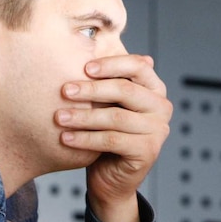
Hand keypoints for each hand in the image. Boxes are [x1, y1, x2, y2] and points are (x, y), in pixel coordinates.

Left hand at [57, 54, 171, 221]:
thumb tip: (90, 43)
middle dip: (92, 89)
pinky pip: (112, 140)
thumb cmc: (106, 134)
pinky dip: (86, 139)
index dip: (112, 64)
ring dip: (84, 116)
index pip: (138, 66)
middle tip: (64, 90)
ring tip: (59, 117)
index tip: (84, 68)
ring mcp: (158, 130)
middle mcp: (161, 107)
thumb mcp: (107, 105)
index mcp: (154, 89)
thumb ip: (106, 81)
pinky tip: (66, 137)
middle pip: (126, 90)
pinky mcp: (148, 151)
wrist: (111, 179)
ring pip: (116, 117)